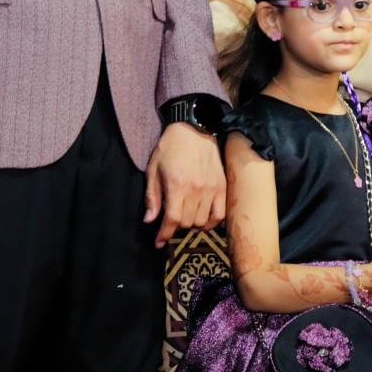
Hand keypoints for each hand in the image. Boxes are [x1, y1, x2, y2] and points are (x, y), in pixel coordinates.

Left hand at [144, 122, 225, 248]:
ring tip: (187, 217)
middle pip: (187, 223)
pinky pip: (220, 215)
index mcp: (176, 186)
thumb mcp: (153, 169)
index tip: (159, 242)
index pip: (172, 220)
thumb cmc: (170, 147)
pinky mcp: (222, 187)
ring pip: (202, 222)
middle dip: (176, 227)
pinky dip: (211, 222)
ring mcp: (211, 189)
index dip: (164, 235)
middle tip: (172, 221)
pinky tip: (203, 218)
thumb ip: (152, 196)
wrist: (194, 129)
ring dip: (193, 224)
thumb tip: (149, 220)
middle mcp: (195, 190)